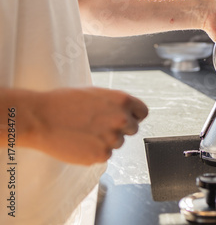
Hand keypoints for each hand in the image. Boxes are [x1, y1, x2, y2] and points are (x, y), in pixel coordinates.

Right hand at [20, 87, 147, 164]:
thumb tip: (127, 112)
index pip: (143, 112)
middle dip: (120, 129)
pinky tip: (80, 142)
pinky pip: (104, 155)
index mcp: (123, 101)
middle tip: (100, 126)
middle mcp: (122, 119)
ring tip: (84, 132)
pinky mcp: (101, 155)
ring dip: (106, 140)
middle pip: (133, 129)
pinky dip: (94, 151)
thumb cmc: (64, 102)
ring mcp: (113, 139)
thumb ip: (115, 104)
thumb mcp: (96, 94)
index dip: (134, 115)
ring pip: (118, 143)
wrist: (40, 118)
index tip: (126, 118)